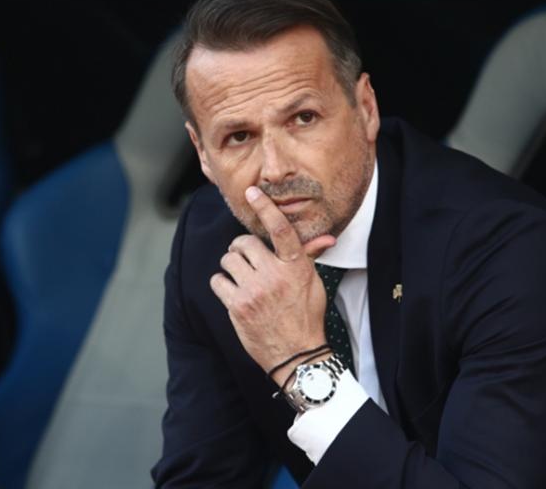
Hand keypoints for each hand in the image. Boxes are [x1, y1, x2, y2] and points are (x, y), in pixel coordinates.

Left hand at [210, 186, 335, 386]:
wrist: (297, 354)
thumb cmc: (306, 316)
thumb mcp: (313, 284)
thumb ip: (310, 257)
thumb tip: (327, 237)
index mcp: (296, 267)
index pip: (280, 230)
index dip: (265, 208)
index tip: (253, 192)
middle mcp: (275, 276)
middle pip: (244, 243)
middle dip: (241, 249)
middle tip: (247, 260)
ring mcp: (254, 291)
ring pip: (228, 260)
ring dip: (231, 267)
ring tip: (242, 278)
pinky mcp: (237, 306)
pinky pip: (218, 281)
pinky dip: (222, 285)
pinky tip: (233, 293)